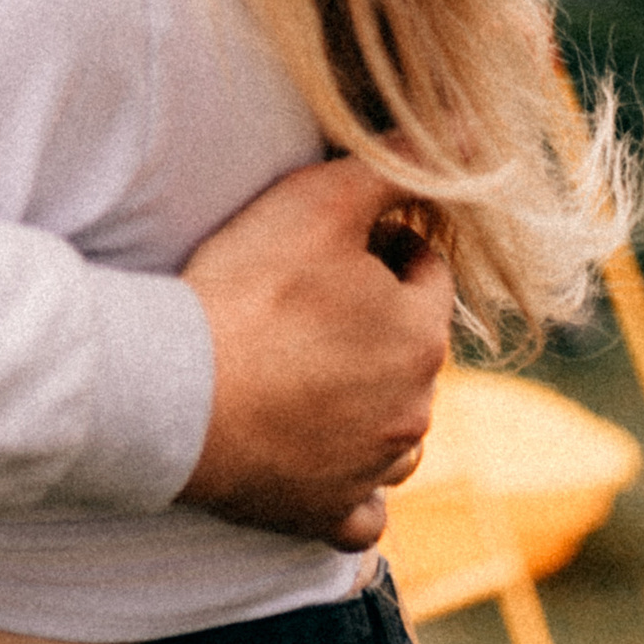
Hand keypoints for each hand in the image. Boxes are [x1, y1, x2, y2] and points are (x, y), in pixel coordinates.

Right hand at [178, 158, 451, 547]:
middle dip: (377, 324)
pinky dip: (351, 489)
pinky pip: (363, 511)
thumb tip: (470, 128)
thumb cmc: (246, 290)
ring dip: (372, 406)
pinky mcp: (326, 515)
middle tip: (308, 298)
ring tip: (309, 373)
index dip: (384, 248)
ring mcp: (371, 470)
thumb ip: (399, 163)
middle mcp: (413, 412)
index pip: (427, 275)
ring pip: (398, 434)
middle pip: (412, 353)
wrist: (173, 391)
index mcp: (421, 337)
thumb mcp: (321, 201)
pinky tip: (319, 461)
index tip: (332, 244)